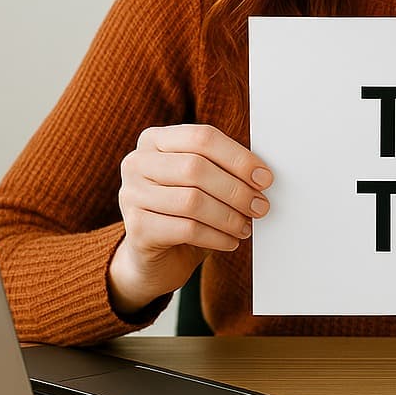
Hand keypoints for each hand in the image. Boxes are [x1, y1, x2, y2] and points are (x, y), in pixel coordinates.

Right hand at [108, 124, 272, 316]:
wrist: (154, 257)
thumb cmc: (185, 211)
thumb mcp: (203, 182)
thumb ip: (223, 168)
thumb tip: (262, 174)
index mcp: (155, 139)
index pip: (202, 137)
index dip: (238, 158)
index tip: (265, 178)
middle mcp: (137, 162)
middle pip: (195, 168)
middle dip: (236, 189)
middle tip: (260, 206)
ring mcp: (131, 195)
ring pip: (191, 201)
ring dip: (228, 216)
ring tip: (246, 226)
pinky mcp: (135, 228)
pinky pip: (185, 229)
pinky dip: (216, 236)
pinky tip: (230, 241)